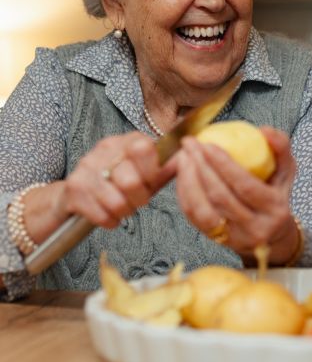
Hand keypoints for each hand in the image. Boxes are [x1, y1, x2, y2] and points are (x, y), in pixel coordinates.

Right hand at [49, 133, 171, 230]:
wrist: (76, 194)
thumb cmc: (120, 181)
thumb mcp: (145, 173)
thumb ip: (165, 168)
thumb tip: (187, 157)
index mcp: (127, 141)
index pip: (143, 149)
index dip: (151, 172)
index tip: (150, 182)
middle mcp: (104, 149)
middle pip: (131, 181)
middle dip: (139, 199)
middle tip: (137, 201)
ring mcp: (86, 167)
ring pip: (116, 201)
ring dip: (124, 211)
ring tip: (122, 207)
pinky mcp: (73, 188)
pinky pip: (101, 215)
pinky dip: (110, 221)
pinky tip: (108, 215)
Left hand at [174, 126, 299, 262]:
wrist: (273, 235)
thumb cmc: (277, 195)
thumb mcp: (286, 170)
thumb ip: (281, 146)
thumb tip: (264, 130)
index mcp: (275, 208)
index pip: (245, 185)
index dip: (223, 164)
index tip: (207, 144)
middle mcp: (256, 228)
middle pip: (221, 197)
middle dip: (201, 167)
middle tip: (189, 144)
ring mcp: (235, 238)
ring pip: (203, 210)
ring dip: (188, 181)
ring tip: (183, 158)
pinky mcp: (218, 241)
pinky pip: (195, 218)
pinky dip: (185, 195)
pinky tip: (183, 176)